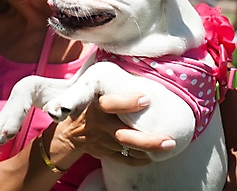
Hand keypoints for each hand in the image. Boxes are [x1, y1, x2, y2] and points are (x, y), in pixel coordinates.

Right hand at [60, 92, 174, 165]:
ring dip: (149, 149)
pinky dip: (139, 159)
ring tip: (168, 145)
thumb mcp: (91, 93)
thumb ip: (110, 88)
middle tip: (169, 140)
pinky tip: (153, 155)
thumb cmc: (88, 106)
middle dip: (147, 140)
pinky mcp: (103, 153)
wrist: (68, 133)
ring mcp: (101, 141)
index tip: (147, 98)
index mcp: (95, 105)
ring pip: (127, 149)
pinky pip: (124, 159)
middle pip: (123, 134)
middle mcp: (98, 124)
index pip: (110, 104)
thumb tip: (140, 78)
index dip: (128, 102)